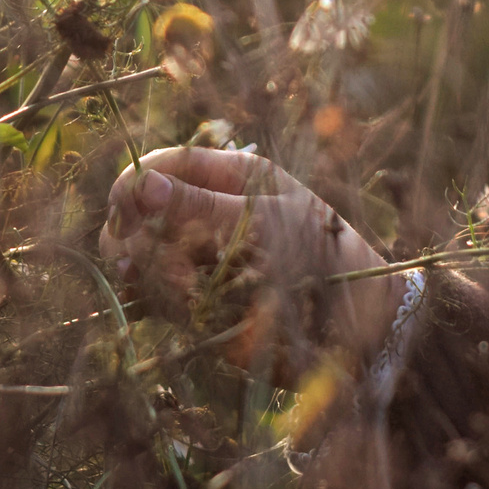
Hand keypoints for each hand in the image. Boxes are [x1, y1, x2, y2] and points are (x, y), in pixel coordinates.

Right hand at [99, 145, 404, 370]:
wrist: (363, 321)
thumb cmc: (327, 256)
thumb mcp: (268, 224)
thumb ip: (202, 207)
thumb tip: (141, 184)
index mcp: (228, 175)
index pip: (157, 167)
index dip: (132, 190)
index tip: (126, 219)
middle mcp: (207, 211)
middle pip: (137, 215)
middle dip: (138, 241)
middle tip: (156, 267)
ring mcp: (201, 256)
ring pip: (141, 259)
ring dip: (153, 277)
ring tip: (190, 294)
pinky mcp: (201, 297)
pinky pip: (160, 297)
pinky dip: (166, 304)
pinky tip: (194, 311)